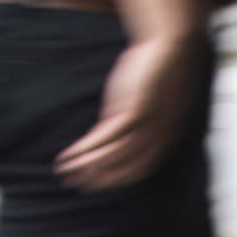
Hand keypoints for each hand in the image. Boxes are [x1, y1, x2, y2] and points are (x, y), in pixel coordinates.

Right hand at [55, 33, 199, 191]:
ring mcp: (147, 126)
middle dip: (101, 180)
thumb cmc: (156, 74)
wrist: (169, 49)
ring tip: (67, 173)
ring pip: (114, 158)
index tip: (97, 186)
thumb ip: (134, 121)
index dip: (117, 181)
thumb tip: (114, 132)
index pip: (140, 170)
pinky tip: (70, 155)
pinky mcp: (133, 112)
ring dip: (88, 168)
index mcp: (164, 138)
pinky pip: (106, 139)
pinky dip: (86, 151)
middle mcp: (158, 137)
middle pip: (127, 169)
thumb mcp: (146, 104)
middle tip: (78, 187)